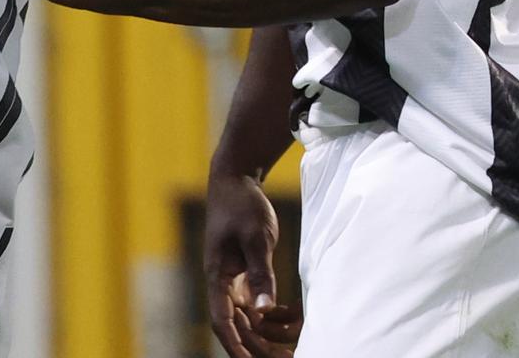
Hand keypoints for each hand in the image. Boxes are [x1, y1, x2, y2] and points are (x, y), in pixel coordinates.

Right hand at [204, 166, 297, 357]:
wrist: (236, 177)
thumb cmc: (242, 204)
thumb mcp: (256, 238)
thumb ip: (261, 274)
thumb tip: (264, 310)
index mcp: (217, 276)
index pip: (222, 321)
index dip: (236, 347)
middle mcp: (224, 283)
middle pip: (240, 327)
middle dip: (262, 347)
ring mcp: (235, 280)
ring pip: (253, 319)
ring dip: (274, 332)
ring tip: (301, 339)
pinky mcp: (247, 274)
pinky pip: (261, 304)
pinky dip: (278, 313)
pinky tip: (297, 314)